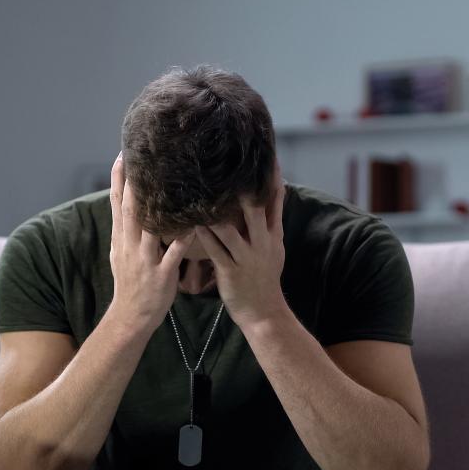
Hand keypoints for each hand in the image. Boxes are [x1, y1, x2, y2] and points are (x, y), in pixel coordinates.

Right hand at [107, 152, 193, 331]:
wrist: (130, 317)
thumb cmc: (130, 283)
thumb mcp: (120, 253)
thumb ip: (125, 229)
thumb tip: (126, 205)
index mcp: (121, 239)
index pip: (117, 203)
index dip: (119, 179)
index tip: (122, 155)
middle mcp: (131, 246)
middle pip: (131, 209)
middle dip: (135, 183)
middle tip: (142, 157)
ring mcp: (145, 260)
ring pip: (150, 228)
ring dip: (157, 205)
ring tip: (169, 181)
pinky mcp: (161, 274)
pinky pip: (173, 253)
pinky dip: (182, 239)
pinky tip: (193, 225)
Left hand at [194, 161, 288, 328]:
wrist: (264, 313)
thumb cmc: (264, 279)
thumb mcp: (275, 250)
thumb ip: (271, 225)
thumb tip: (271, 199)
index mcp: (274, 237)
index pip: (276, 202)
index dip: (273, 179)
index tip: (268, 157)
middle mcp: (262, 244)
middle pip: (255, 210)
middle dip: (245, 188)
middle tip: (232, 165)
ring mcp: (246, 258)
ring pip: (230, 229)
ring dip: (214, 211)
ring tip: (200, 191)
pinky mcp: (230, 271)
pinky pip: (214, 250)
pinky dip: (204, 235)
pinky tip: (192, 222)